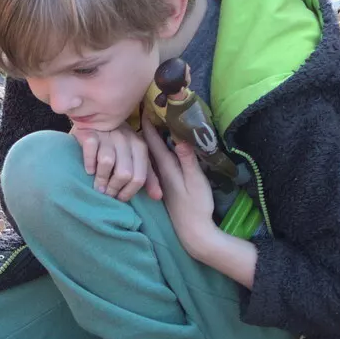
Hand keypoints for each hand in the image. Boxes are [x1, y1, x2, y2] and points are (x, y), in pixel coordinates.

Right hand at [74, 125, 162, 201]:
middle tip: (106, 194)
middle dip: (114, 188)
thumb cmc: (117, 146)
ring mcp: (108, 135)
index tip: (119, 198)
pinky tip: (89, 170)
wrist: (97, 121)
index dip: (128, 192)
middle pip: (124, 173)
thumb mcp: (136, 159)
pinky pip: (90, 151)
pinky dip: (89, 164)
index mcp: (140, 147)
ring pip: (107, 162)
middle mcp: (126, 139)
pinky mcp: (90, 133)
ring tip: (97, 187)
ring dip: (101, 179)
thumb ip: (148, 177)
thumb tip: (157, 197)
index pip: (139, 177)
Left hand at [142, 123, 217, 255]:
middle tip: (143, 110)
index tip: (142, 107)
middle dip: (146, 129)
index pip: (152, 142)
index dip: (148, 125)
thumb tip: (181, 139)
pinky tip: (156, 149)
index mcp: (166, 168)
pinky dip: (155, 152)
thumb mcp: (195, 181)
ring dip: (149, 140)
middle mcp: (160, 172)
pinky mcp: (166, 185)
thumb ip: (187, 161)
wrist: (193, 231)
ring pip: (151, 155)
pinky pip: (156, 163)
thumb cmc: (196, 205)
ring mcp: (162, 179)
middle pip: (148, 147)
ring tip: (147, 125)